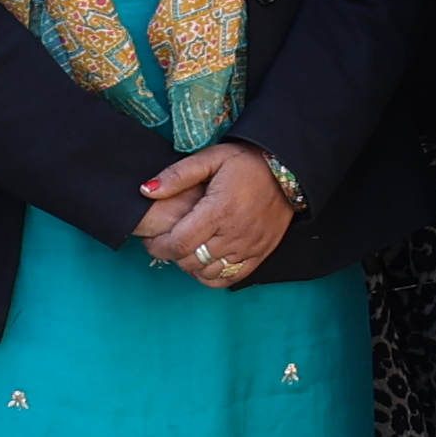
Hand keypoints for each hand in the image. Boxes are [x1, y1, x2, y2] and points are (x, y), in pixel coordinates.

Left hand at [136, 144, 296, 288]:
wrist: (289, 169)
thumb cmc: (247, 163)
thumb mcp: (211, 158)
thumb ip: (178, 175)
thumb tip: (146, 191)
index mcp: (219, 210)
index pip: (179, 243)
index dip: (157, 247)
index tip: (151, 240)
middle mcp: (234, 234)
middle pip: (190, 261)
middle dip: (171, 255)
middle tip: (167, 241)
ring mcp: (249, 247)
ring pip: (208, 273)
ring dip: (191, 266)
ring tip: (188, 250)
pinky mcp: (260, 254)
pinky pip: (230, 278)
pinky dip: (212, 276)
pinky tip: (206, 262)